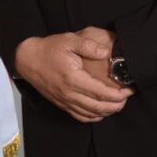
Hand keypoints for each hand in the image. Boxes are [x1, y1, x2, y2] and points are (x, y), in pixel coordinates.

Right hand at [14, 32, 132, 122]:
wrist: (28, 60)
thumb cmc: (49, 49)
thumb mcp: (69, 40)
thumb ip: (88, 45)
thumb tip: (106, 52)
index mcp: (73, 79)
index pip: (100, 92)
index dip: (117, 94)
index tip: (129, 90)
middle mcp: (69, 94)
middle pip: (98, 107)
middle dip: (116, 105)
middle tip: (127, 98)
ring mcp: (64, 101)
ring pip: (90, 114)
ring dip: (107, 112)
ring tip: (118, 104)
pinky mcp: (61, 103)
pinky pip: (79, 116)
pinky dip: (93, 117)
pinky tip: (101, 112)